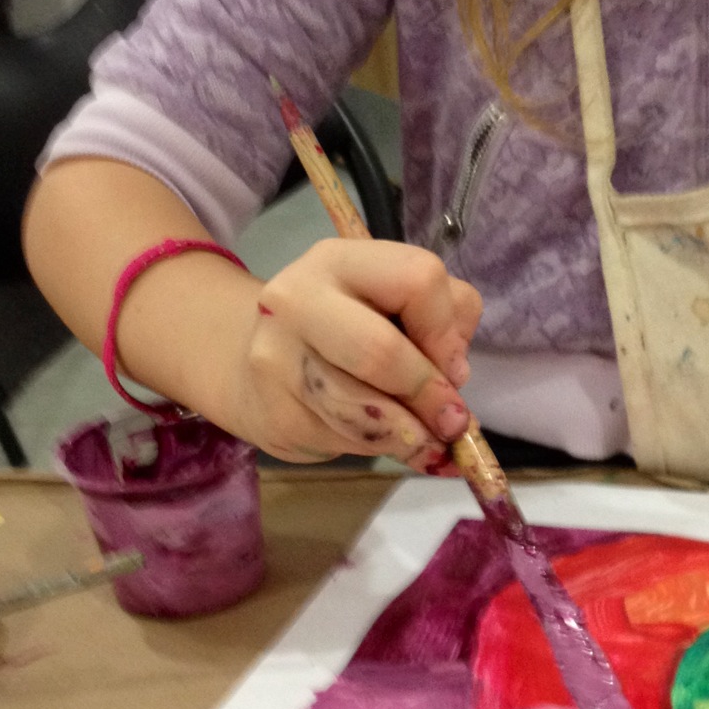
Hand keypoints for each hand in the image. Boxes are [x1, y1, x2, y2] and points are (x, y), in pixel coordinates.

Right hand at [232, 239, 482, 468]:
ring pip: (361, 407)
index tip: (454, 367)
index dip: (447, 333)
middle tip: (451, 421)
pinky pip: (343, 440)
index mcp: (341, 261)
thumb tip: (452, 377)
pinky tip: (390, 443)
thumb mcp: (392, 307)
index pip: (418, 279)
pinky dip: (381, 448)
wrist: (254, 368)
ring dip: (410, 434)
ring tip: (428, 442)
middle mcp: (298, 299)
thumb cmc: (343, 334)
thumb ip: (439, 325)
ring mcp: (277, 358)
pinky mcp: (274, 413)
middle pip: (382, 350)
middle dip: (428, 394)